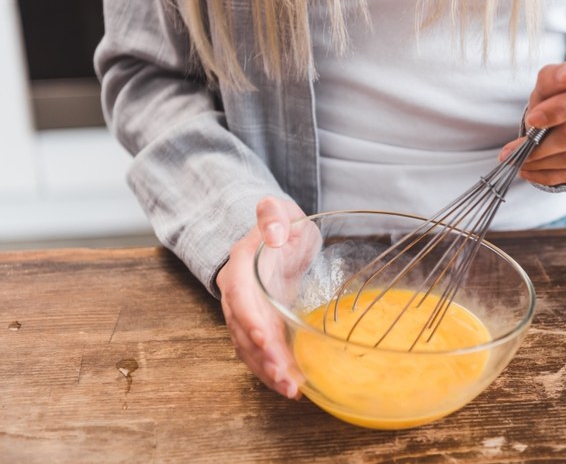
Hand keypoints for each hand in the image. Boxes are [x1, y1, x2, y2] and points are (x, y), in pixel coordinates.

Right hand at [216, 196, 310, 398]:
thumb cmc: (281, 224)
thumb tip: (273, 232)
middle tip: (285, 377)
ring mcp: (246, 313)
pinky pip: (260, 353)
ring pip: (250, 348)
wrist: (276, 236)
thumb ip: (273, 215)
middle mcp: (237, 293)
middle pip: (244, 330)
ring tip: (291, 390)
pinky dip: (273, 370)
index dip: (251, 320)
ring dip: (268, 371)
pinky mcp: (259, 325)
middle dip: (263, 356)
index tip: (265, 339)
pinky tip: (292, 385)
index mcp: (241, 266)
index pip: (240, 296)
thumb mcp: (280, 211)